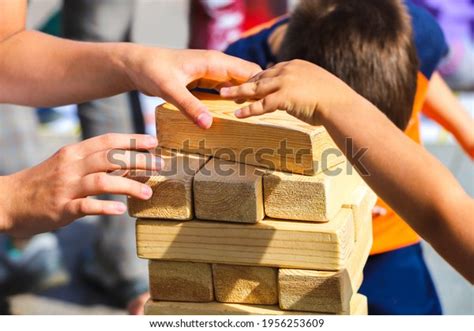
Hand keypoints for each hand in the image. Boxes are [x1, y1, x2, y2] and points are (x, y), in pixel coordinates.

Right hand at [0, 134, 161, 236]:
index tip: (153, 141)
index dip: (132, 139)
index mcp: (74, 152)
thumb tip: (127, 161)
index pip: (107, 140)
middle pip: (111, 157)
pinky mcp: (61, 207)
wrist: (7, 201)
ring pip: (103, 180)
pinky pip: (87, 206)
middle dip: (139, 160)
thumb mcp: (67, 165)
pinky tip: (121, 210)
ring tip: (148, 192)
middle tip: (160, 165)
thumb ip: (94, 162)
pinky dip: (106, 207)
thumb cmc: (43, 182)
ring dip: (130, 185)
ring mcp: (66, 186)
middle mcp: (72, 165)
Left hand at [125, 47, 261, 128]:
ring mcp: (211, 74)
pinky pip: (224, 92)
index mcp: (214, 62)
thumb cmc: (152, 71)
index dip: (260, 88)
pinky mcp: (204, 82)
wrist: (137, 66)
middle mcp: (216, 66)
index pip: (249, 72)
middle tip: (264, 118)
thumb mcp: (170, 89)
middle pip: (247, 78)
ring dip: (244, 99)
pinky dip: (230, 102)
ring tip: (254, 120)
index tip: (267, 108)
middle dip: (256, 95)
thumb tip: (208, 125)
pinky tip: (233, 117)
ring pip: (237, 85)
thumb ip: (189, 106)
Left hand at [220, 60, 356, 125]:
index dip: (257, 77)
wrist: (341, 104)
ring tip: (223, 96)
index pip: (270, 70)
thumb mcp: (317, 84)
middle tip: (228, 88)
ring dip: (238, 92)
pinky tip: (237, 114)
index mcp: (295, 65)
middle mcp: (288, 70)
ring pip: (256, 88)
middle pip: (259, 76)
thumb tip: (299, 93)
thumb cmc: (334, 99)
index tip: (247, 82)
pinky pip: (261, 105)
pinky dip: (248, 109)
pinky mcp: (284, 97)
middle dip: (243, 83)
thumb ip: (303, 85)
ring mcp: (285, 82)